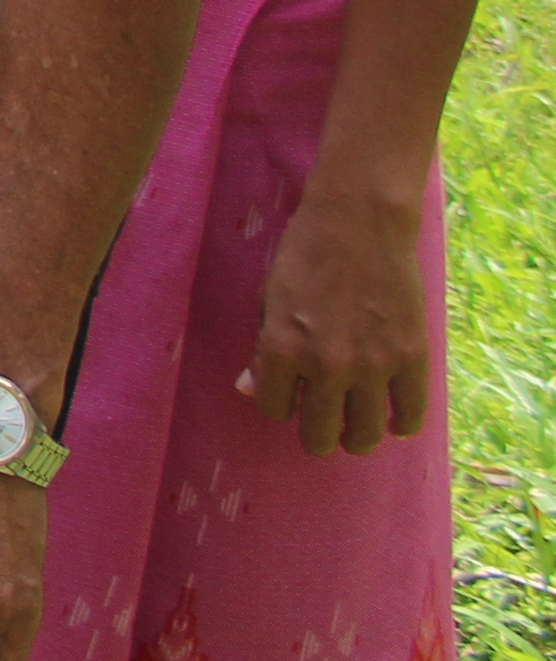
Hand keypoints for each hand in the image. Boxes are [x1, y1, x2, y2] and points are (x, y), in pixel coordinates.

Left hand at [245, 174, 437, 453]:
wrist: (360, 222)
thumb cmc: (305, 255)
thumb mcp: (268, 299)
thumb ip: (260, 349)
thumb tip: (248, 391)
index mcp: (282, 348)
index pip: (273, 409)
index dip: (279, 404)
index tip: (289, 396)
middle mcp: (326, 365)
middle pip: (319, 435)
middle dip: (317, 435)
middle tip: (323, 425)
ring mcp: (373, 365)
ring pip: (364, 436)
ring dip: (357, 437)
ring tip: (356, 427)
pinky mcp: (412, 358)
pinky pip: (410, 416)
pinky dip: (400, 424)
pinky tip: (391, 417)